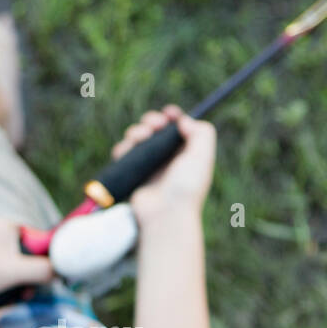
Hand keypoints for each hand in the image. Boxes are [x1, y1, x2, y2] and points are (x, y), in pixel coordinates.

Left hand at [0, 215, 54, 303]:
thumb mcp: (18, 273)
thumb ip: (43, 271)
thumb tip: (60, 271)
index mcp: (2, 223)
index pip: (29, 238)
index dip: (35, 259)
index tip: (35, 278)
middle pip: (12, 249)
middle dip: (18, 271)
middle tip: (20, 293)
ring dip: (1, 273)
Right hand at [110, 104, 215, 225]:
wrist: (165, 214)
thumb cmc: (186, 187)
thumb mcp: (203, 156)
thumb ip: (201, 132)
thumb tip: (183, 121)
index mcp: (186, 152)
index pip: (177, 127)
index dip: (172, 116)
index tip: (169, 113)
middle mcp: (167, 158)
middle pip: (155, 128)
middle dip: (152, 121)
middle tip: (154, 126)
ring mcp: (149, 166)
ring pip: (137, 138)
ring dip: (136, 131)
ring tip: (140, 137)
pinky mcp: (132, 173)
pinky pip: (123, 153)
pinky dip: (124, 147)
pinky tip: (128, 149)